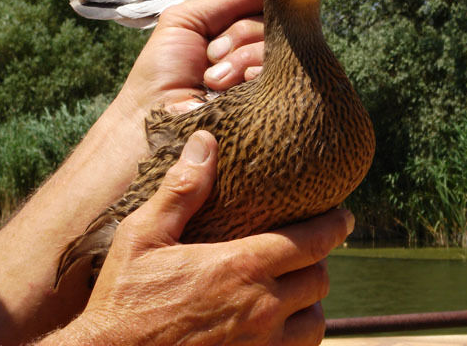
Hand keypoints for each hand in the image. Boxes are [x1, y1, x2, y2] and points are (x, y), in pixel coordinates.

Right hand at [49, 131, 352, 345]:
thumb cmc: (122, 302)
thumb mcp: (143, 237)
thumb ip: (181, 190)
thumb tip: (206, 141)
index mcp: (242, 267)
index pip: (313, 242)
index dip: (335, 226)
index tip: (344, 216)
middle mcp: (261, 309)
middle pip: (319, 280)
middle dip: (320, 261)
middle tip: (310, 249)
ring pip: (316, 323)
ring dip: (312, 303)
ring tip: (298, 290)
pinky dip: (298, 338)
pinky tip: (281, 327)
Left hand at [117, 0, 264, 116]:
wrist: (152, 119)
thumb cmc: (162, 71)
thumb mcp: (188, 21)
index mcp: (241, 31)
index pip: (268, 4)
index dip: (258, 3)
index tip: (237, 14)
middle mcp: (259, 51)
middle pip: (274, 23)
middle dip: (238, 35)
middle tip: (210, 56)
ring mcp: (267, 77)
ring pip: (277, 47)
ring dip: (241, 58)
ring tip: (213, 79)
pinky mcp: (273, 101)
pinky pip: (280, 74)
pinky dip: (254, 74)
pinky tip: (233, 86)